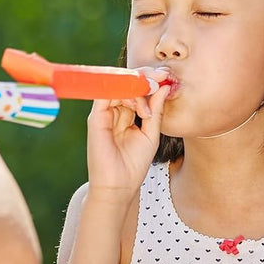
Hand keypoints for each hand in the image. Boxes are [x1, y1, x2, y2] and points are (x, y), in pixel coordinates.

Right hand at [86, 67, 171, 201]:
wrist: (119, 187)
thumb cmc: (134, 164)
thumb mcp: (151, 133)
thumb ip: (156, 111)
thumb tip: (164, 87)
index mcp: (125, 115)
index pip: (135, 89)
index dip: (150, 80)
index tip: (167, 77)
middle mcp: (113, 111)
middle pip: (126, 82)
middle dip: (145, 77)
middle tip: (162, 77)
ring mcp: (103, 113)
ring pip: (117, 85)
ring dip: (137, 87)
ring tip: (150, 99)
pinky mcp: (96, 118)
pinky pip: (105, 93)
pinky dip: (122, 88)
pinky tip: (139, 96)